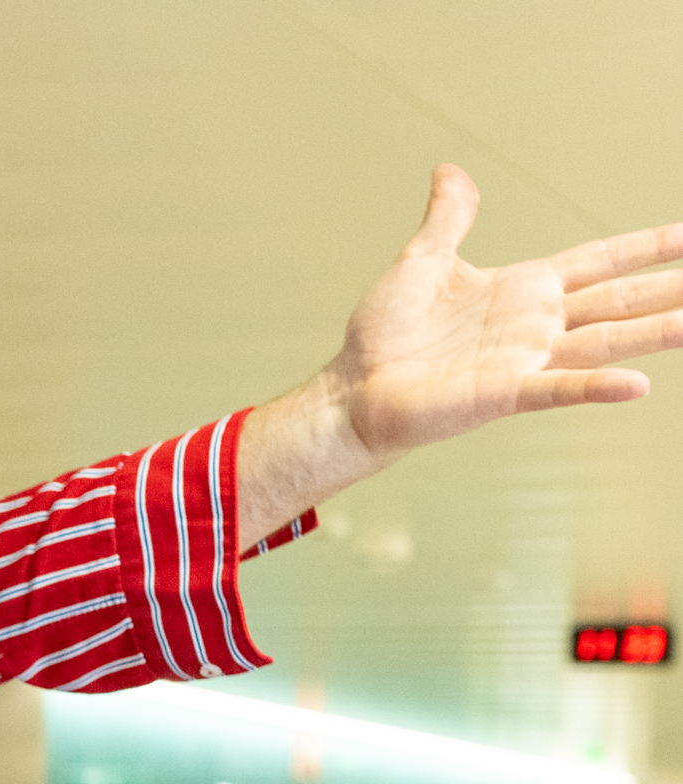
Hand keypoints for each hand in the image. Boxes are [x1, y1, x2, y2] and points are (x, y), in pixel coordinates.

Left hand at [243, 167, 682, 533]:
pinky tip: (637, 385)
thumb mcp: (420, 262)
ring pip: (606, 341)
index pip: (601, 260)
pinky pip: (558, 388)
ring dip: (654, 332)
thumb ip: (448, 219)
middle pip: (620, 298)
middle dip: (671, 287)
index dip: (646, 247)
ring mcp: (525, 359)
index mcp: (525, 289)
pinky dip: (596, 387)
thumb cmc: (383, 336)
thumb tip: (451, 171)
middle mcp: (537, 324)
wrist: (352, 390)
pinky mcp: (502, 392)